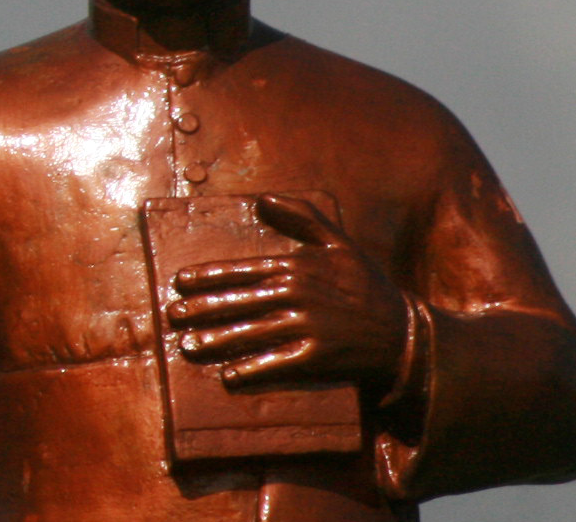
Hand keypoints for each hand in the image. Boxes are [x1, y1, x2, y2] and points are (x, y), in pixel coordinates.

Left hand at [167, 193, 407, 390]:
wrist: (403, 332)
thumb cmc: (366, 285)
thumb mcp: (338, 242)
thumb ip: (302, 216)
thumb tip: (263, 199)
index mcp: (296, 267)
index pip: (242, 270)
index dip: (208, 276)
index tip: (180, 282)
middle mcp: (297, 294)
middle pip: (238, 302)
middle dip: (201, 309)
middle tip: (172, 317)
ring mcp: (307, 325)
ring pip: (251, 332)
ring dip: (217, 340)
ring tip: (188, 346)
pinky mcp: (318, 356)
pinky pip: (277, 363)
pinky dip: (252, 370)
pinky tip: (229, 376)